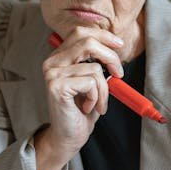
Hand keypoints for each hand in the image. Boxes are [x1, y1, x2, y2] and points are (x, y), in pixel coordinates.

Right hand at [34, 27, 123, 169]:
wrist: (68, 137)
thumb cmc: (81, 110)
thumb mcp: (91, 81)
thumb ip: (96, 61)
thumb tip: (114, 45)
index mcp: (59, 57)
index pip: (81, 32)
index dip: (103, 35)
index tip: (119, 45)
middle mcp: (52, 62)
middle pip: (88, 41)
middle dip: (111, 57)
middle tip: (119, 75)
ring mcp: (52, 74)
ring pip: (94, 68)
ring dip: (105, 89)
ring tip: (98, 103)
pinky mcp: (57, 87)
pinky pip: (91, 82)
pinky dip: (97, 97)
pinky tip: (88, 107)